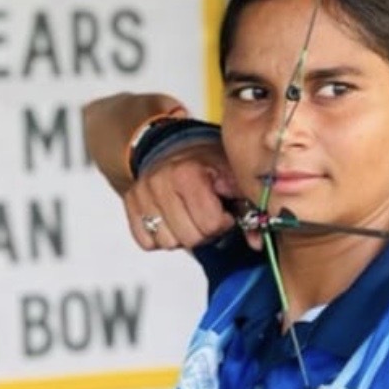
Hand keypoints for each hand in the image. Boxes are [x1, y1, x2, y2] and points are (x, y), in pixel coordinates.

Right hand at [123, 140, 241, 251]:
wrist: (176, 146)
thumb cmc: (208, 163)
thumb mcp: (234, 175)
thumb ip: (250, 206)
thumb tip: (258, 241)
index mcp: (187, 173)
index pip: (211, 224)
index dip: (223, 222)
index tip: (225, 211)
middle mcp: (159, 182)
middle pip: (190, 238)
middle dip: (205, 231)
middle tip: (208, 215)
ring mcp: (142, 193)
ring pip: (167, 243)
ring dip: (183, 235)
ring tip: (190, 215)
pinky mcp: (130, 204)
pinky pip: (147, 242)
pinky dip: (162, 237)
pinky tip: (173, 219)